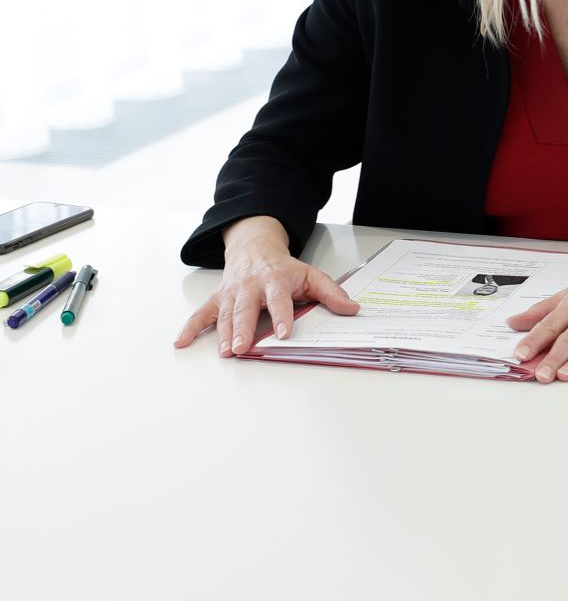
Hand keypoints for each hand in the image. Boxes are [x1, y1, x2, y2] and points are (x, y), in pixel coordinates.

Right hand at [174, 218, 357, 356]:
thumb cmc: (283, 267)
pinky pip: (202, 314)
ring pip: (226, 316)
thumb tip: (352, 309)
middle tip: (242, 348)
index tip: (283, 333)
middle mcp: (250, 287)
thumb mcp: (311, 275)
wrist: (254, 248)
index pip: (278, 300)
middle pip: (246, 310)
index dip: (281, 317)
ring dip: (224, 334)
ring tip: (226, 352)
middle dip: (244, 329)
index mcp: (274, 280)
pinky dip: (191, 328)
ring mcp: (231, 294)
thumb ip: (331, 293)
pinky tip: (181, 342)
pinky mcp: (217, 299)